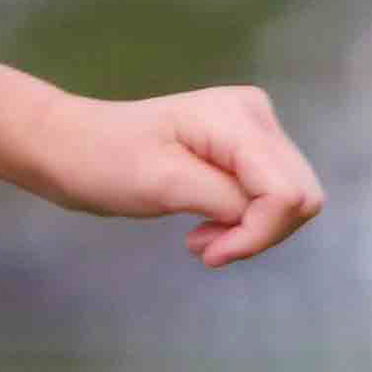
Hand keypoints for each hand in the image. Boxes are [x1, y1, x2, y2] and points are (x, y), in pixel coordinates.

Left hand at [35, 79, 322, 266]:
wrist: (71, 147)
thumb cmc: (104, 162)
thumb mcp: (163, 184)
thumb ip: (225, 199)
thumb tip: (270, 216)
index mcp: (239, 119)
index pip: (286, 192)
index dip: (259, 233)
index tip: (209, 254)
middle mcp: (257, 117)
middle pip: (300, 195)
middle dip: (258, 233)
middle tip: (203, 246)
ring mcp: (254, 132)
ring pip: (290, 199)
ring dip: (251, 231)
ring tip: (200, 237)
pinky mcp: (245, 152)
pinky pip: (270, 197)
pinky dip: (244, 222)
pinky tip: (206, 226)